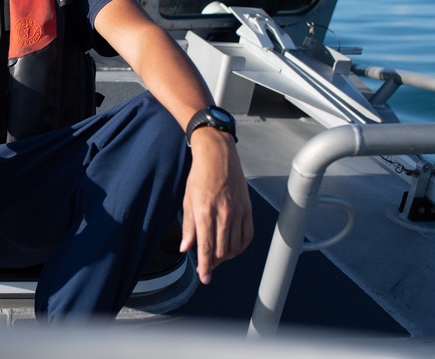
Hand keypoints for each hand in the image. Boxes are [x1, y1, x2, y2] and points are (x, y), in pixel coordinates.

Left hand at [179, 127, 252, 283]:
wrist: (218, 156)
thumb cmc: (200, 176)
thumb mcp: (187, 200)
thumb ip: (188, 227)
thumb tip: (186, 248)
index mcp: (205, 212)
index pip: (207, 247)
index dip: (206, 266)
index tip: (205, 277)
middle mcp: (223, 214)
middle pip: (222, 250)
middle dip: (214, 263)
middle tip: (208, 267)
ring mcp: (238, 212)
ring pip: (235, 246)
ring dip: (226, 257)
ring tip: (218, 257)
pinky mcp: (248, 210)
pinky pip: (247, 236)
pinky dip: (240, 246)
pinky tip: (233, 248)